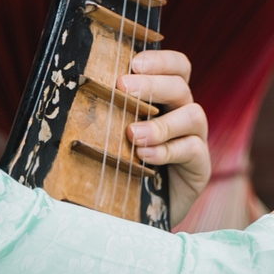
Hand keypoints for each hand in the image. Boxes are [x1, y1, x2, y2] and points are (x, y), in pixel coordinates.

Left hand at [115, 50, 212, 225]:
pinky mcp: (200, 166)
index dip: (160, 60)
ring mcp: (194, 139)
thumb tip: (74, 90)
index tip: (133, 64)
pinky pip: (192, 149)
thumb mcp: (110, 136)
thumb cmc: (119, 169)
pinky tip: (144, 156)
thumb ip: (105, 113)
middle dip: (152, 84)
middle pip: (181, 85)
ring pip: (193, 115)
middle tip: (123, 88)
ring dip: (161, 122)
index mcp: (165, 99)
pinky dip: (167, 150)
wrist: (134, 214)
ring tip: (133, 134)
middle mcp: (183, 114)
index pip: (176, 67)